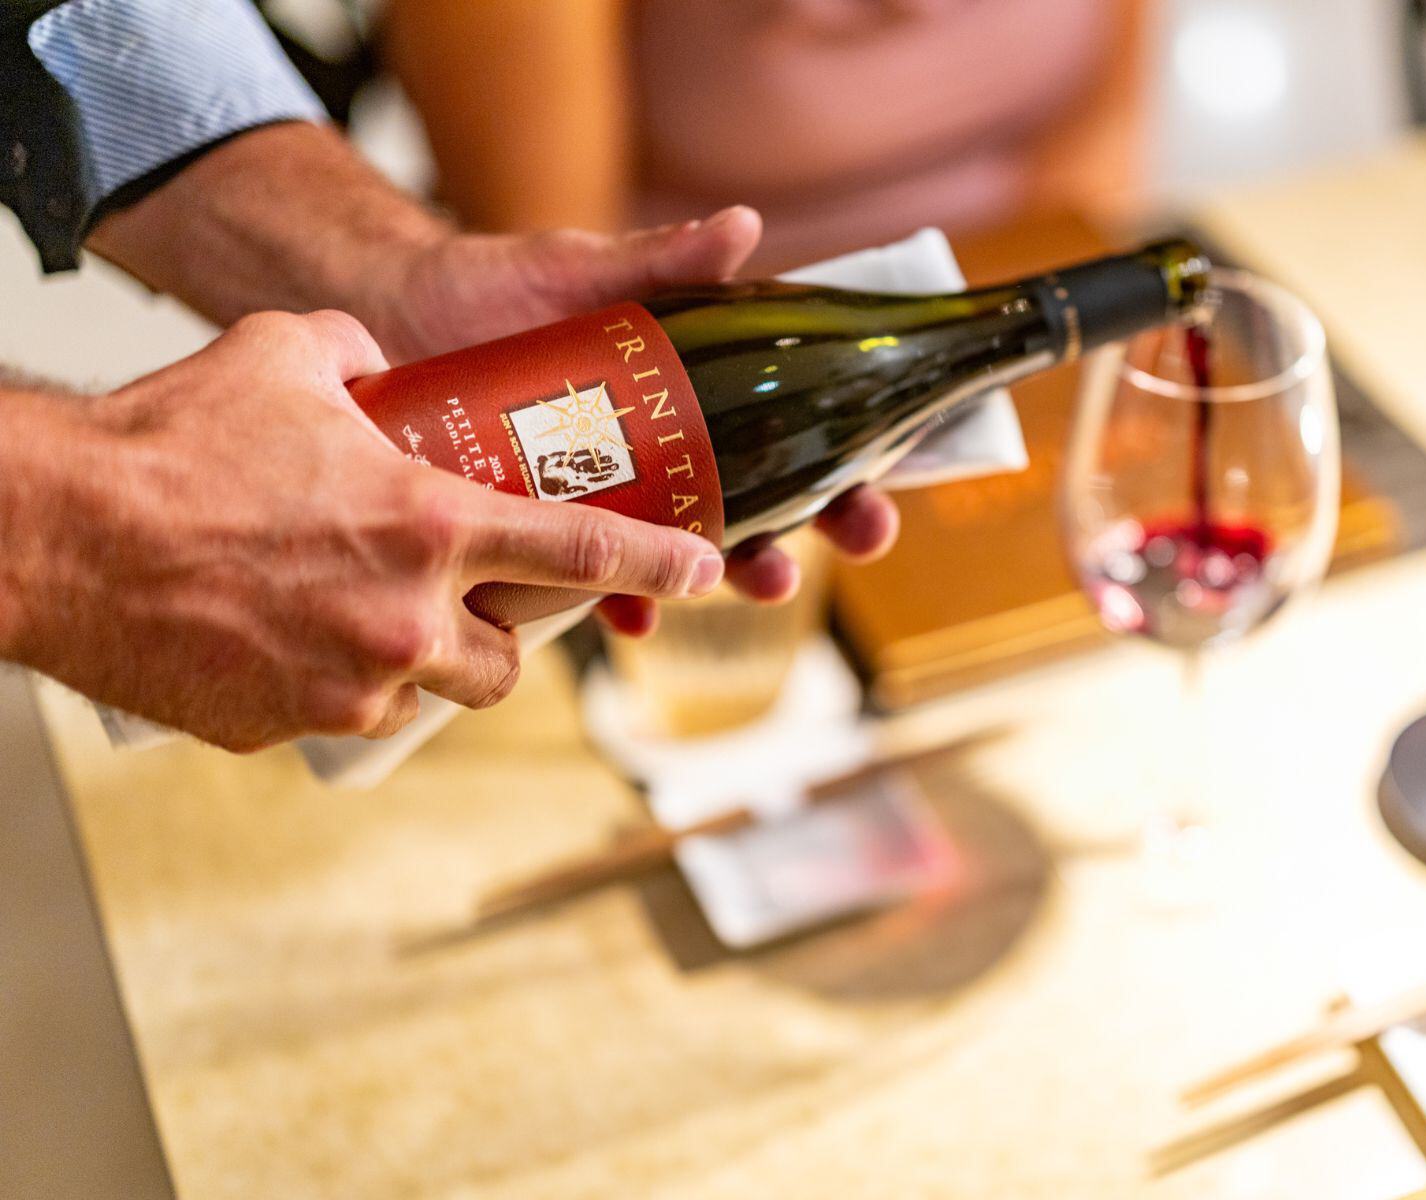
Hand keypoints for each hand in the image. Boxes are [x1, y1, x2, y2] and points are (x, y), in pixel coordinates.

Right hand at [2, 311, 723, 750]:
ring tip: (367, 616)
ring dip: (418, 662)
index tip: (705, 569)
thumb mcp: (286, 360)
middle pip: (510, 661)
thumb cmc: (169, 442)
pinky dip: (330, 680)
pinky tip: (285, 634)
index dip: (655, 561)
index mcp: (432, 526)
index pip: (581, 554)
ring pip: (426, 693)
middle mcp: (406, 618)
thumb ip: (358, 353)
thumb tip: (376, 351)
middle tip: (471, 602)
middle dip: (503, 639)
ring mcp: (347, 683)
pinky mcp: (284, 726)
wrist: (54, 531)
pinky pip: (338, 710)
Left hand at [368, 206, 899, 630]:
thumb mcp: (578, 269)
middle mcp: (660, 453)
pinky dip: (615, 604)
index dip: (842, 478)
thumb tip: (744, 227)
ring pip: (682, 554)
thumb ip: (660, 259)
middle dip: (791, 546)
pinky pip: (588, 583)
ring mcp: (604, 498)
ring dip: (717, 581)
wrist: (387, 316)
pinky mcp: (538, 531)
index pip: (788, 439)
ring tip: (732, 589)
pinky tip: (631, 617)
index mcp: (691, 394)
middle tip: (798, 563)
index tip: (873, 502)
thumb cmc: (492, 286)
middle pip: (753, 511)